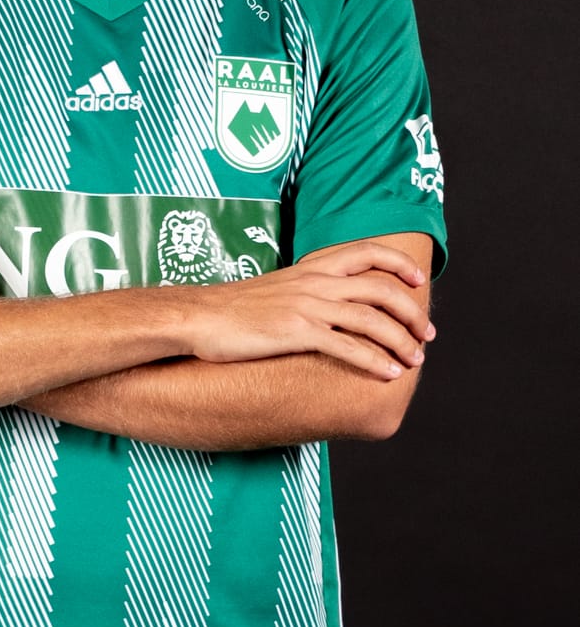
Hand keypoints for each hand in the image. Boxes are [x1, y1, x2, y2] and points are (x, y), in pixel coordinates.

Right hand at [186, 239, 433, 379]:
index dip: (398, 264)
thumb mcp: (276, 289)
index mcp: (311, 268)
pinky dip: (373, 360)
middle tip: (427, 334)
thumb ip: (305, 292)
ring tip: (415, 362)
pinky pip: (347, 346)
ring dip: (401, 341)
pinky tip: (388, 374)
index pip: (366, 252)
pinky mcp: (296, 331)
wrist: (198, 316)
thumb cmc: (232, 309)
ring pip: (371, 319)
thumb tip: (326, 309)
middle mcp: (315, 282)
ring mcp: (307, 306)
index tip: (418, 282)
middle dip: (412, 312)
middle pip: (380, 288)